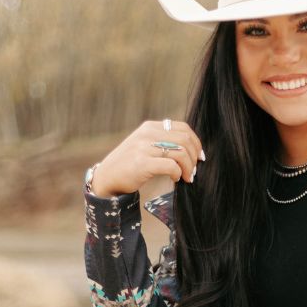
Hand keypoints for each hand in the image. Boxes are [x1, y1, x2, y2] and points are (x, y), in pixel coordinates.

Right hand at [89, 119, 204, 197]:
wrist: (107, 178)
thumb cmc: (130, 165)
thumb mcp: (144, 145)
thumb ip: (162, 142)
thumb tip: (190, 148)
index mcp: (150, 127)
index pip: (183, 128)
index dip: (196, 142)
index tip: (199, 157)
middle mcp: (147, 134)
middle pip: (185, 140)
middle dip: (194, 157)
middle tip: (193, 171)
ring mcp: (144, 147)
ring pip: (181, 153)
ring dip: (188, 167)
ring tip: (186, 177)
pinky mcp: (142, 163)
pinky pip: (171, 166)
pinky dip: (178, 174)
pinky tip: (175, 179)